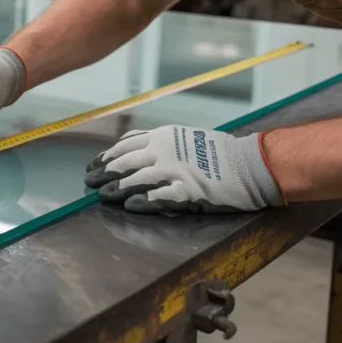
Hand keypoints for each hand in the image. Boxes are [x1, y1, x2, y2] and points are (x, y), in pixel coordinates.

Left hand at [84, 125, 283, 213]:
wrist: (251, 164)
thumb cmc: (219, 151)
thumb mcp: (184, 136)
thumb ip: (159, 142)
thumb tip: (132, 146)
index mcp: (163, 136)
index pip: (125, 145)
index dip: (106, 156)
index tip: (93, 165)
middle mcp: (164, 151)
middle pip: (124, 162)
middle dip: (104, 173)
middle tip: (90, 182)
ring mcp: (175, 171)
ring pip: (135, 180)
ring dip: (116, 189)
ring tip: (103, 196)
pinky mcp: (187, 191)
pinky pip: (158, 197)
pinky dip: (141, 201)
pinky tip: (129, 206)